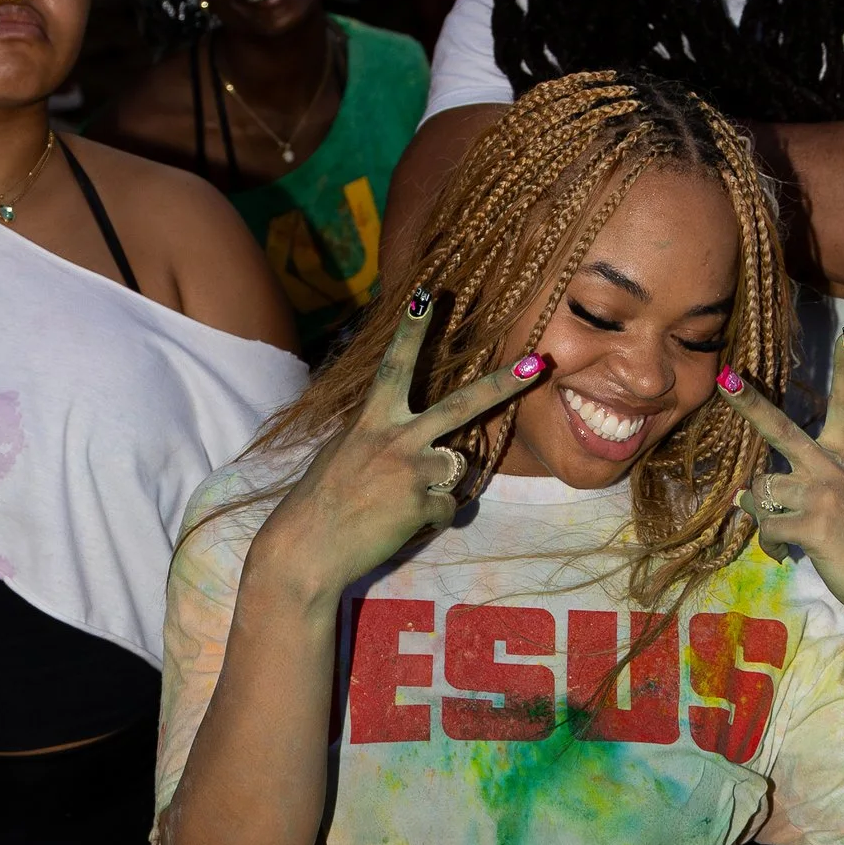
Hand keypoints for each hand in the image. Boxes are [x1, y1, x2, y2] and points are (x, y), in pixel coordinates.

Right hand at [260, 297, 544, 603]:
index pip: (395, 365)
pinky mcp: (421, 503)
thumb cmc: (319, 502)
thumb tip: (407, 435)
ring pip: (457, 465)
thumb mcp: (342, 452)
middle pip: (461, 404)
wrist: (306, 547)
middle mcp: (395, 437)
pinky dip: (428, 519)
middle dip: (503, 384)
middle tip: (537, 363)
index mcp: (371, 420)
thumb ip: (377, 436)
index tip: (429, 296)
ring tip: (397, 500)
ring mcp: (411, 470)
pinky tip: (397, 524)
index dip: (412, 331)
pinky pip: (446, 508)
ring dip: (437, 484)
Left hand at [717, 335, 843, 646]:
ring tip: (792, 534)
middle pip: (781, 429)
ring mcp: (824, 494)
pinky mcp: (814, 525)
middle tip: (726, 378)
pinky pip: (766, 525)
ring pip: (762, 490)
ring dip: (767, 516)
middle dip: (749, 403)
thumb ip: (800, 490)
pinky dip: (771, 543)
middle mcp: (835, 467)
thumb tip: (743, 496)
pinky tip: (791, 553)